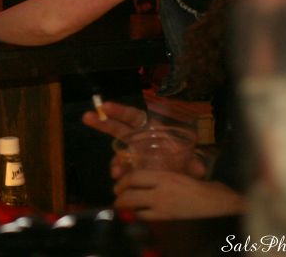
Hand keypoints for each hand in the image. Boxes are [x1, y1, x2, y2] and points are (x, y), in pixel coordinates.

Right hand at [82, 103, 205, 179]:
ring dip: (115, 161)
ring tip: (116, 172)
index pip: (133, 116)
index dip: (119, 111)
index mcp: (151, 130)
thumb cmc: (184, 162)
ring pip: (119, 153)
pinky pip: (123, 169)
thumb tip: (198, 169)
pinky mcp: (132, 168)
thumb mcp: (190, 160)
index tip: (105, 106)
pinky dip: (120, 172)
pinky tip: (120, 178)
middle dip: (102, 122)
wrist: (183, 177)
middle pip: (118, 128)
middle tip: (87, 117)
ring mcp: (133, 154)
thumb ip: (194, 164)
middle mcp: (138, 139)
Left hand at [113, 170, 244, 219]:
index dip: (122, 181)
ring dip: (125, 209)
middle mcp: (161, 191)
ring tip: (122, 208)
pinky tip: (137, 216)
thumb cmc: (204, 187)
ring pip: (134, 209)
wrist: (220, 204)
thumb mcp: (183, 174)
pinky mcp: (167, 220)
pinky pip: (145, 219)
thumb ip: (164, 177)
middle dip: (119, 197)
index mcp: (165, 176)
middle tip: (117, 197)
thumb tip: (148, 180)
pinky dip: (137, 217)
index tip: (118, 184)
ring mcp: (163, 208)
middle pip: (129, 195)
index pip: (134, 177)